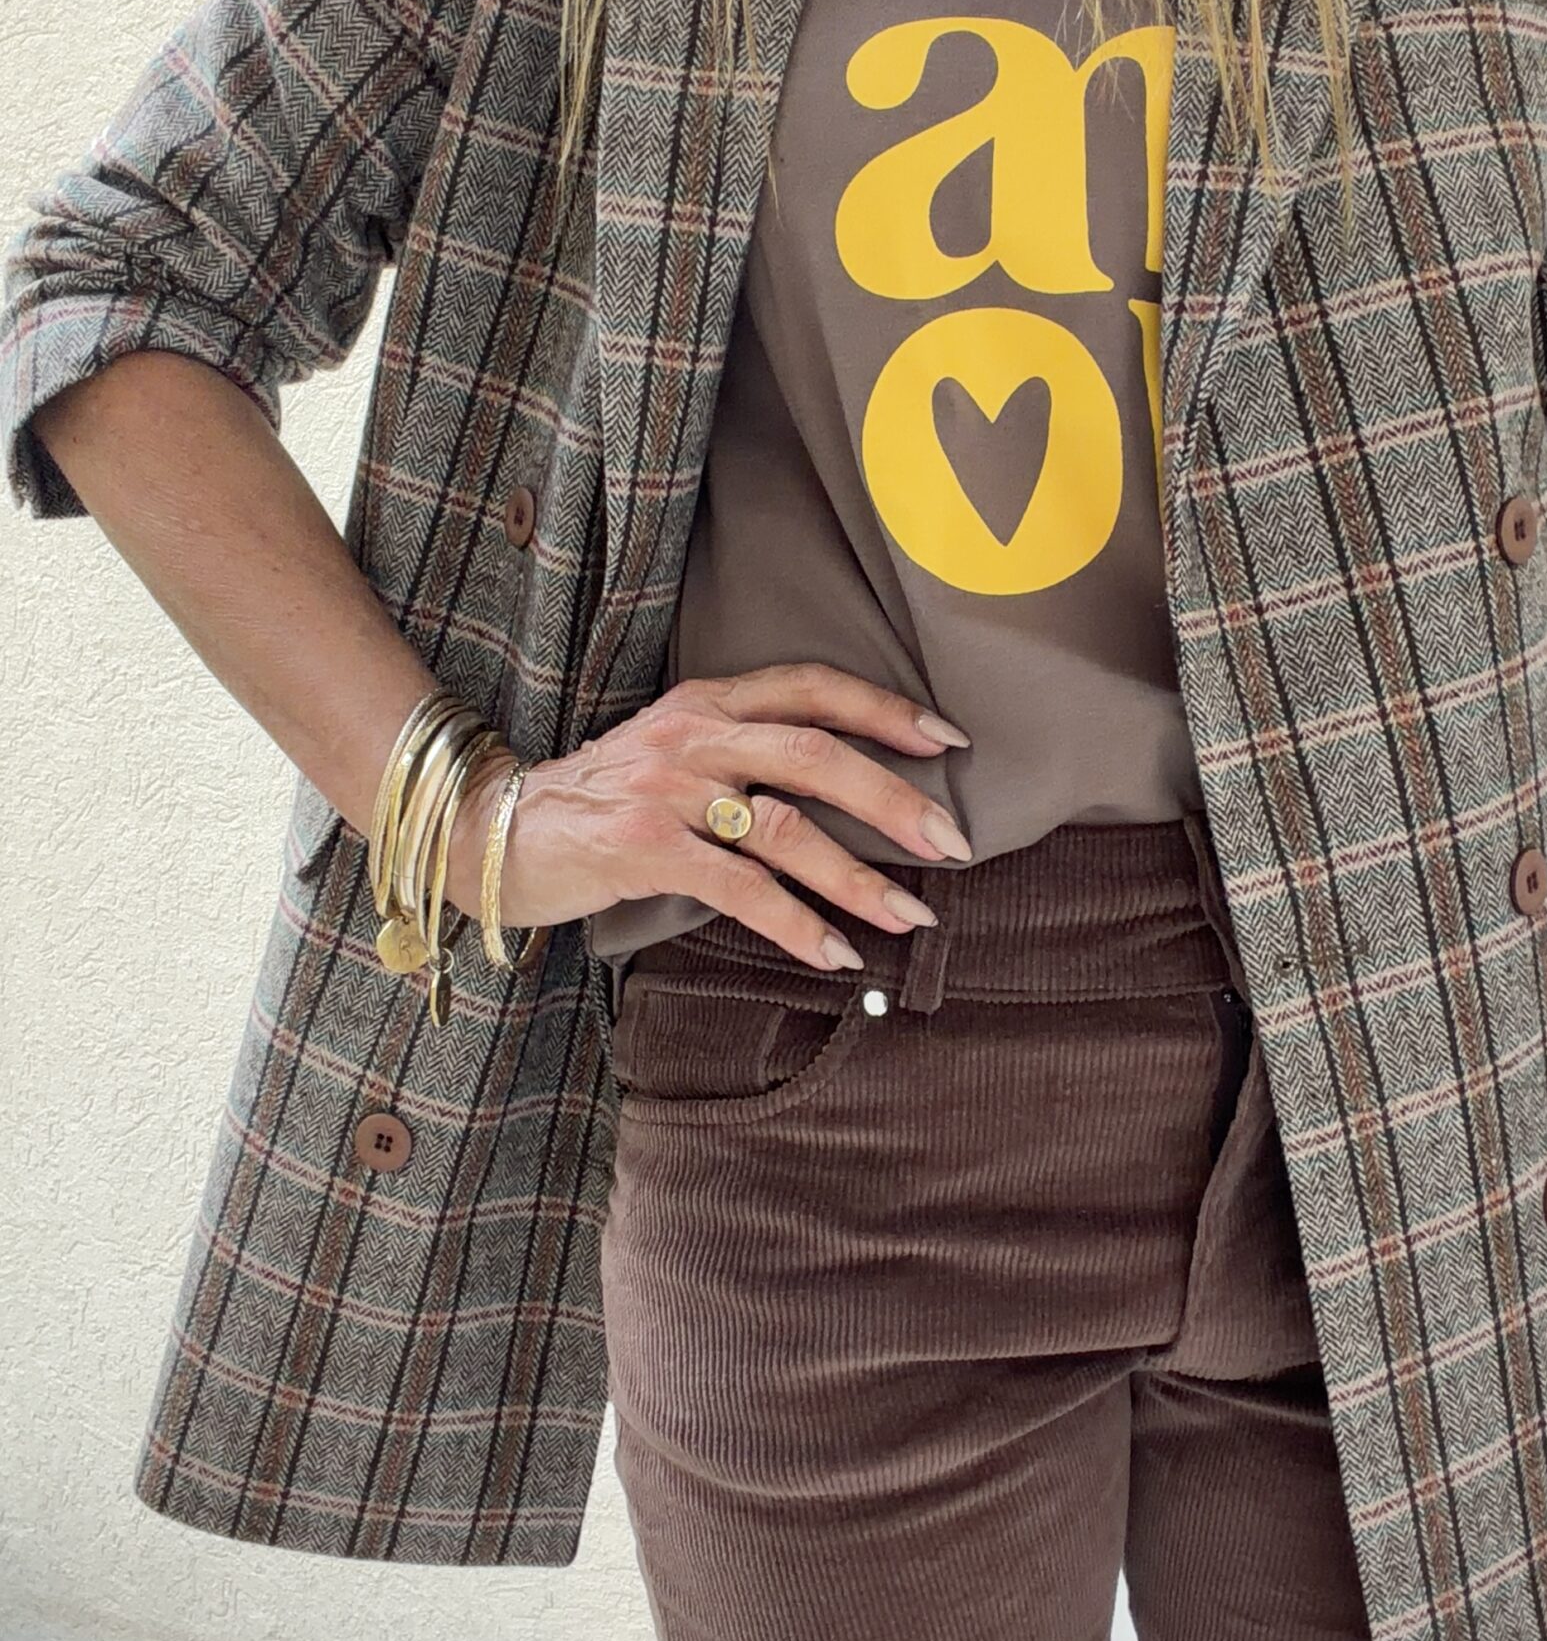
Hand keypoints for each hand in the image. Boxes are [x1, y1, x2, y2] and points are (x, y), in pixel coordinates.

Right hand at [449, 663, 971, 971]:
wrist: (497, 828)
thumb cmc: (603, 801)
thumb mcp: (675, 753)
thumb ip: (745, 754)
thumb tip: (846, 791)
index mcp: (709, 700)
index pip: (813, 687)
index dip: (885, 710)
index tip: (948, 741)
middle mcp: (693, 734)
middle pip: (816, 754)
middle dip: (895, 800)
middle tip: (955, 841)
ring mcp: (667, 789)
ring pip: (787, 827)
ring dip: (859, 877)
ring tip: (911, 915)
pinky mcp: (645, 848)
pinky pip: (740, 889)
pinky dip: (797, 925)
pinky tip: (836, 953)